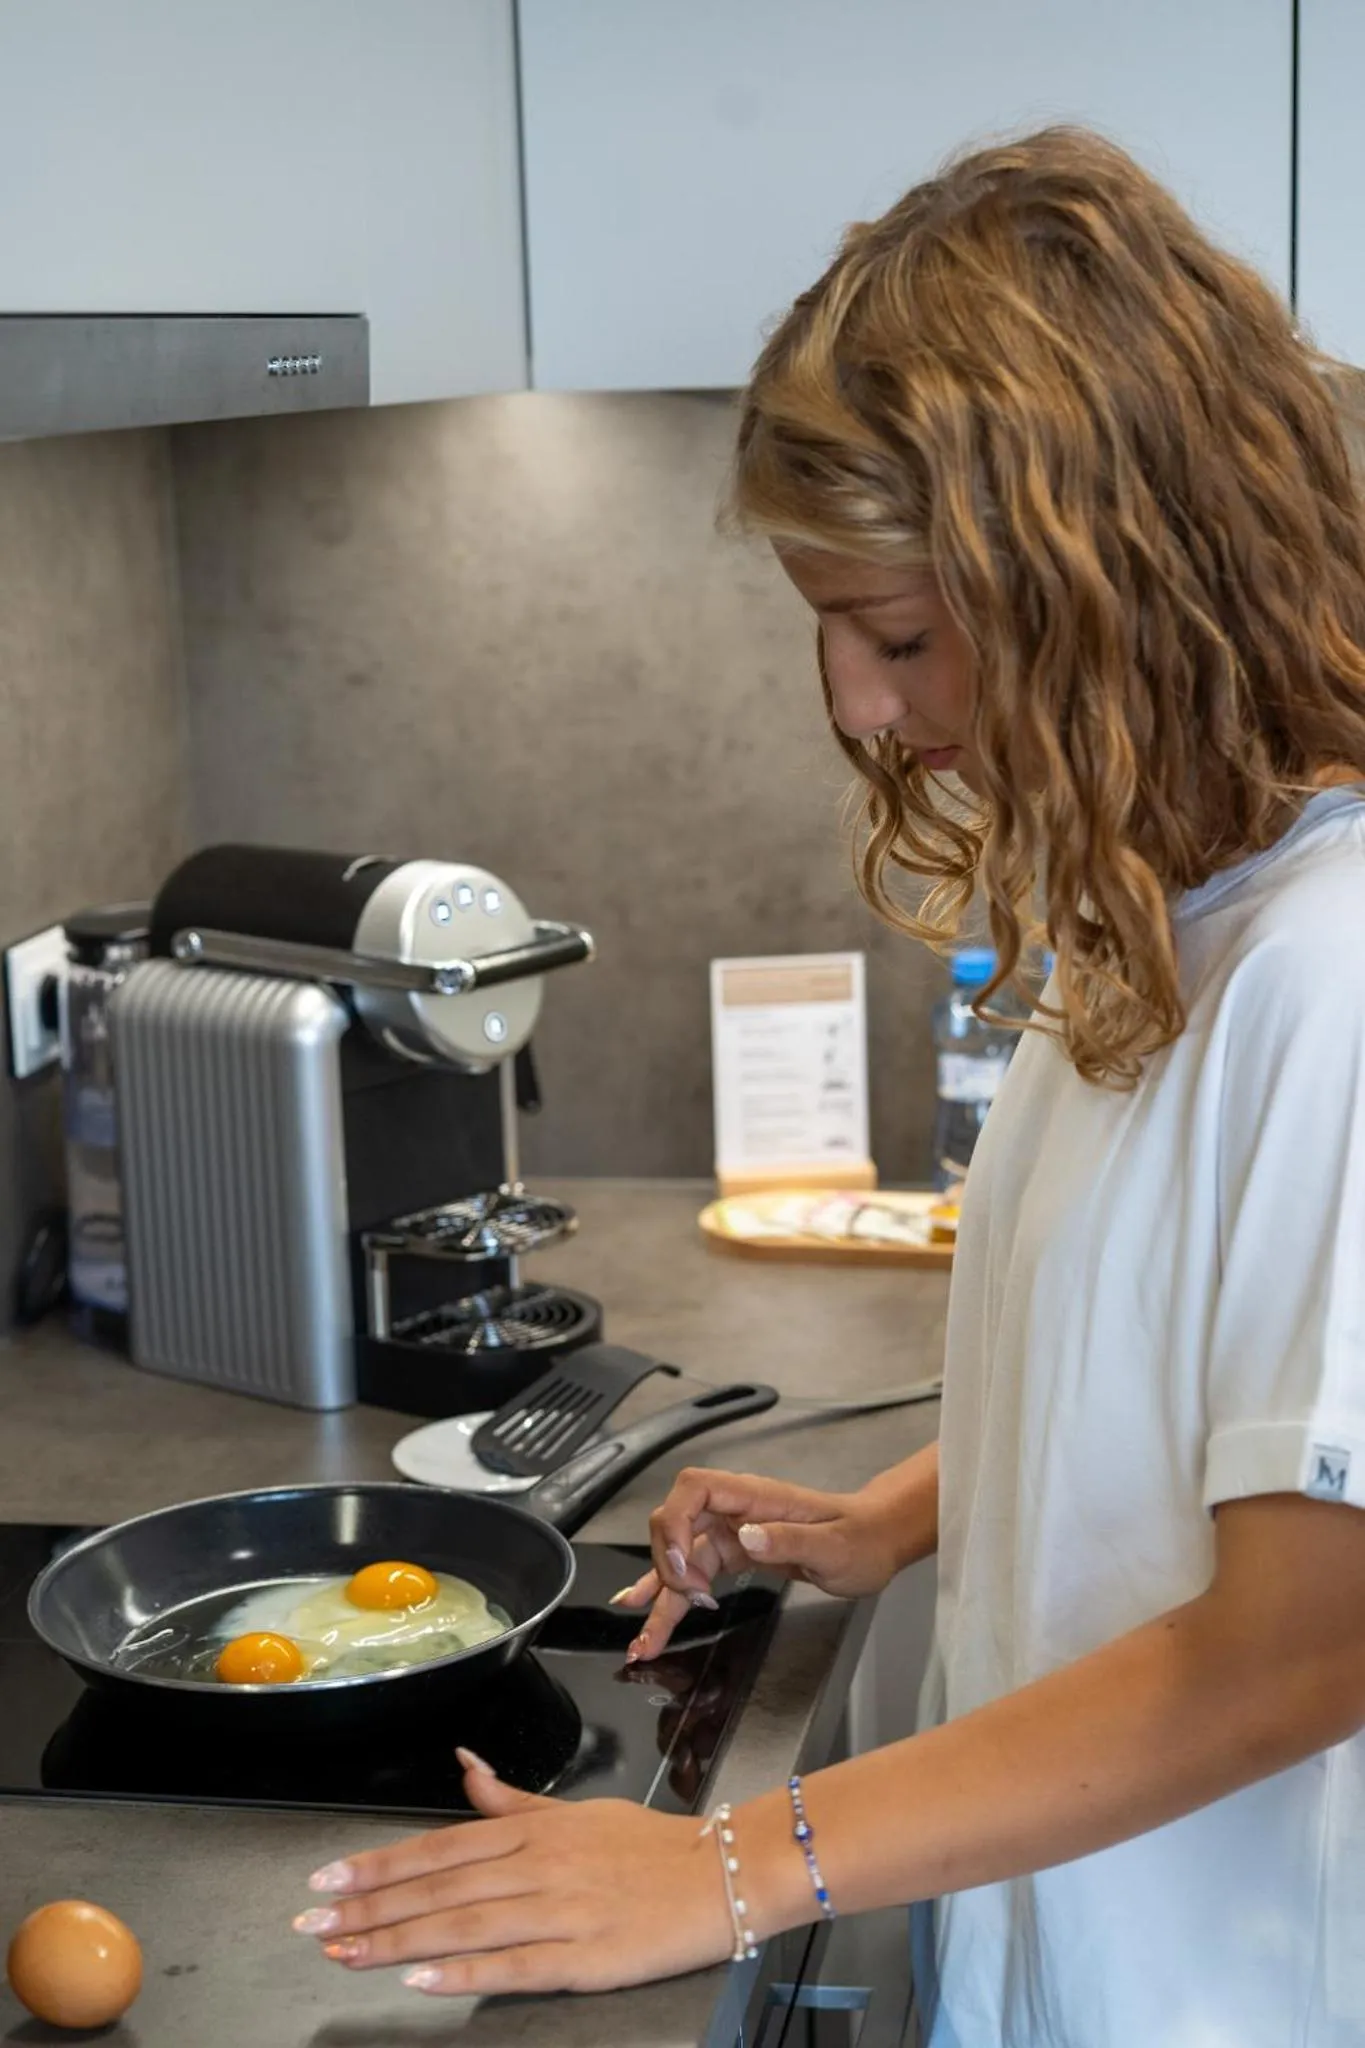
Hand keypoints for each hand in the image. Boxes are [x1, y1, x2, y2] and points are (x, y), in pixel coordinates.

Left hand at [293, 1751, 732, 1995]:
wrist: (720, 1873)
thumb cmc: (647, 1844)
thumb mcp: (575, 1808)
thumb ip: (512, 1800)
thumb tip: (466, 1767)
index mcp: (533, 1830)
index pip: (439, 1847)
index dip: (379, 1864)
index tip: (327, 1879)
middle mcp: (537, 1865)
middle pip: (438, 1888)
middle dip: (368, 1906)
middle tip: (311, 1923)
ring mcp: (559, 1911)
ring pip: (462, 1925)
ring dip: (396, 1940)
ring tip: (343, 1952)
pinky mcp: (584, 1956)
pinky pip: (512, 1964)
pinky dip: (462, 1971)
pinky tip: (419, 1978)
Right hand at [614, 1468, 906, 1661]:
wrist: (876, 1542)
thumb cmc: (861, 1540)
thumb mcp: (833, 1547)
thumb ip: (790, 1541)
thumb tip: (747, 1538)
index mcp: (754, 1497)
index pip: (694, 1489)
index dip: (677, 1523)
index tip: (687, 1568)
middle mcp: (735, 1511)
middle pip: (676, 1524)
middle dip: (668, 1564)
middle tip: (688, 1601)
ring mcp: (732, 1533)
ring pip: (681, 1559)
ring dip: (660, 1596)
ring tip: (643, 1641)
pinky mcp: (735, 1555)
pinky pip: (695, 1574)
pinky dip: (673, 1597)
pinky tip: (650, 1614)